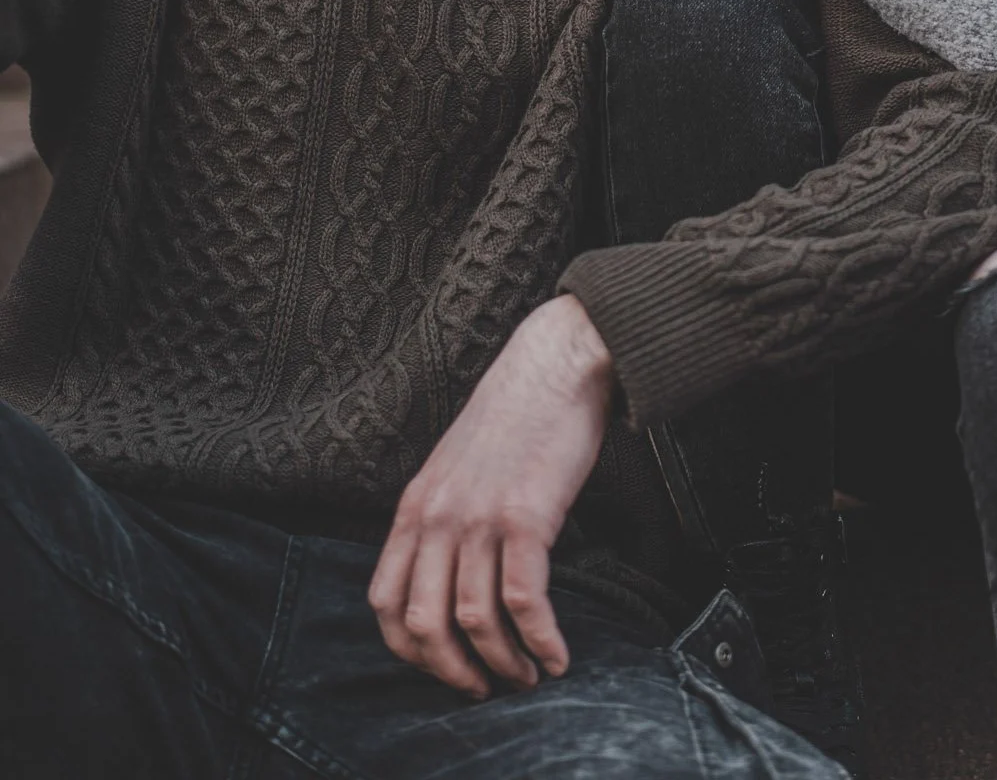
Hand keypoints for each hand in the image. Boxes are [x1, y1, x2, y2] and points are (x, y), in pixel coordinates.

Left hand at [368, 295, 613, 696]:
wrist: (555, 363)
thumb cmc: (516, 414)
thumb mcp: (455, 466)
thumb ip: (444, 516)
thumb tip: (452, 577)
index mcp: (415, 506)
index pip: (384, 603)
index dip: (411, 653)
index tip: (445, 668)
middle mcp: (437, 516)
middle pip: (423, 625)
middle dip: (454, 672)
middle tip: (487, 687)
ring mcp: (478, 517)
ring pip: (473, 620)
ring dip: (504, 664)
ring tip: (529, 676)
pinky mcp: (525, 516)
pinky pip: (524, 602)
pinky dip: (541, 641)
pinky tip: (558, 654)